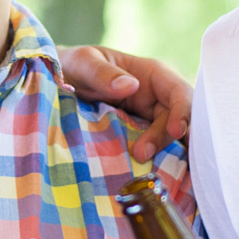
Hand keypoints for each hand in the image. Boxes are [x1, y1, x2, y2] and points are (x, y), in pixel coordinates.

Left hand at [57, 45, 191, 160]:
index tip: (176, 131)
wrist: (55, 84)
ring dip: (164, 154)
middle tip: (142, 155)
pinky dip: (157, 162)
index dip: (183, 112)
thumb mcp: (83, 63)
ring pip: (170, 139)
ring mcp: (150, 119)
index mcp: (153, 75)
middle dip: (167, 139)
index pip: (179, 92)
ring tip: (143, 166)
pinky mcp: (140, 137)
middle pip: (179, 120)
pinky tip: (150, 175)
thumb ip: (102, 73)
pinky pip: (155, 150)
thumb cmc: (73, 66)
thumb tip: (130, 86)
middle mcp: (158, 98)